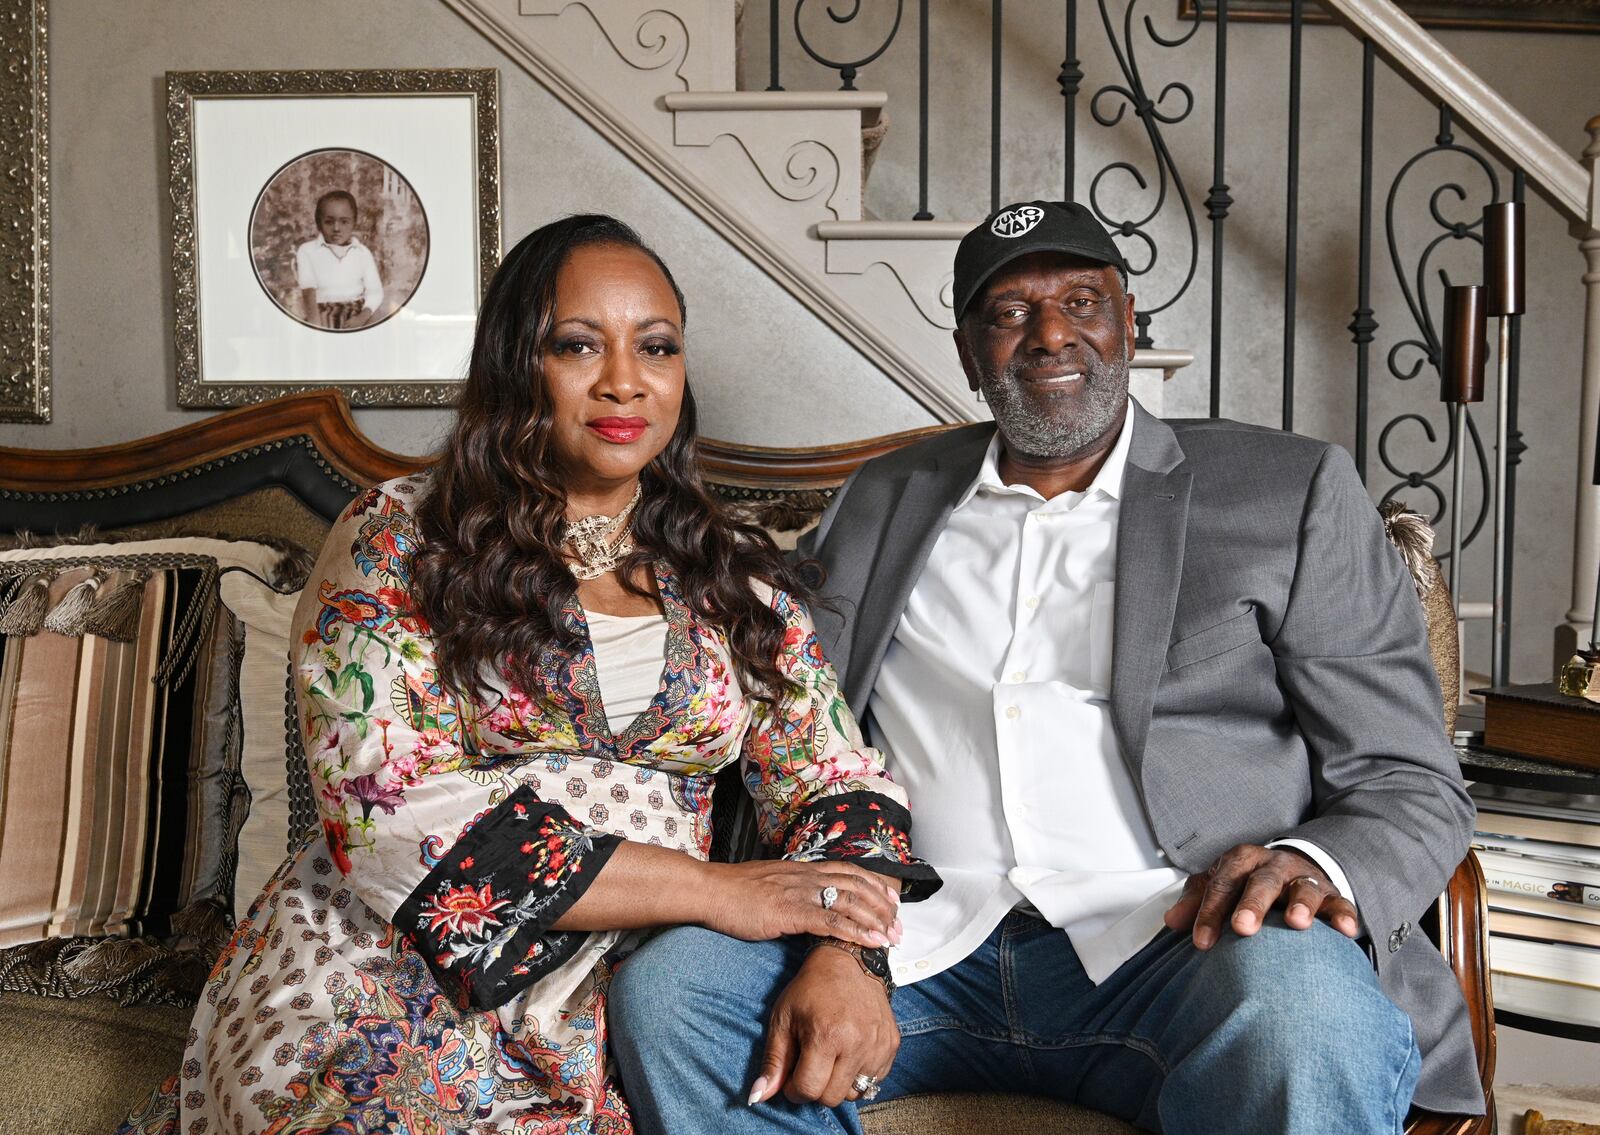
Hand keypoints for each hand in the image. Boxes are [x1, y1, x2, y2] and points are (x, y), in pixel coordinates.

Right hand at [700, 859, 902, 949]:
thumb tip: (807, 904)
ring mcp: (799, 892)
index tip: (891, 901)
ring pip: (849, 901)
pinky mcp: (789, 911)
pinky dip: (855, 932)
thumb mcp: (770, 884)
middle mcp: (806, 876)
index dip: (874, 885)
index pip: (849, 871)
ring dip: (875, 920)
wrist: (708, 890)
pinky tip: (870, 942)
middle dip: (881, 906)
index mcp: (802, 869)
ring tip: (891, 937)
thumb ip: (792, 890)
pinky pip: (830, 921)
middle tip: (898, 926)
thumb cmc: (732, 892)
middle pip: (856, 885)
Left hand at [749, 945, 897, 1107]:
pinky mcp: (892, 1044)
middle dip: (816, 1088)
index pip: (808, 1090)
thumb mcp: (783, 1019)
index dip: (794, 1089)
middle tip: (810, 1065)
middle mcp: (856, 1043)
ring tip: (831, 1057)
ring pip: (854, 1093)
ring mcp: (878, 1045)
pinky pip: (874, 1080)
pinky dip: (859, 1075)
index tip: (792, 1075)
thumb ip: (773, 1061)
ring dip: (838, 1083)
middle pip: (832, 1097)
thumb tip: (758, 1097)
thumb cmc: (811, 989)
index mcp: (826, 1035)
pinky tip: (849, 1053)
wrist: (850, 962)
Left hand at [1163, 844, 1358, 949]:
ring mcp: (1304, 879)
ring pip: (1304, 888)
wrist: (1290, 869)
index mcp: (1242, 860)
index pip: (1222, 883)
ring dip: (1301, 904)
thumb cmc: (1247, 882)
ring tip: (1297, 923)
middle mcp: (1274, 865)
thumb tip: (1171, 922)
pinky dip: (1344, 915)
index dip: (1210, 912)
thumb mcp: (1219, 885)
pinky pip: (1341, 904)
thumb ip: (1195, 901)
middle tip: (1242, 928)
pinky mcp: (1332, 894)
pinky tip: (1346, 930)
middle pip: (1262, 882)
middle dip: (1252, 904)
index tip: (1201, 942)